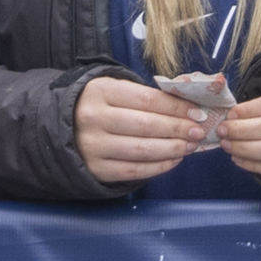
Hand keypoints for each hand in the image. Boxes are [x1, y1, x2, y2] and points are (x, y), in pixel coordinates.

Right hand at [72, 73, 208, 186]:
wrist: (62, 127)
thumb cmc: (100, 105)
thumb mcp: (116, 90)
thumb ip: (146, 96)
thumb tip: (187, 108)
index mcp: (100, 91)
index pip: (147, 100)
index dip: (176, 108)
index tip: (197, 113)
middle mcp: (93, 118)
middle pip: (146, 125)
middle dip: (178, 129)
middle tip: (198, 132)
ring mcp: (93, 146)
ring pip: (142, 150)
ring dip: (172, 149)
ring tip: (189, 146)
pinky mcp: (96, 168)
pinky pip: (134, 170)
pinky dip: (158, 167)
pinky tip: (173, 160)